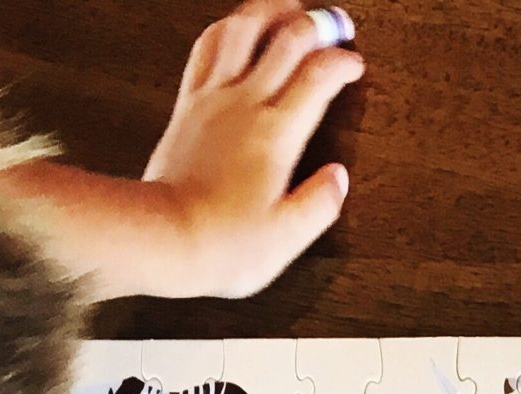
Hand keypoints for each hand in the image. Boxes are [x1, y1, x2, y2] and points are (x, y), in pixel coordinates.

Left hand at [139, 0, 364, 297]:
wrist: (165, 236)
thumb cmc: (224, 243)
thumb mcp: (288, 236)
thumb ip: (320, 202)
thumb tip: (339, 177)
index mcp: (277, 134)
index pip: (318, 77)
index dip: (342, 63)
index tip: (355, 65)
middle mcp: (245, 104)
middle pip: (286, 40)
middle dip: (318, 24)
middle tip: (337, 23)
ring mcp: (213, 98)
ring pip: (243, 29)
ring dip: (271, 9)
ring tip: (291, 6)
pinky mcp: (189, 103)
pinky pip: (207, 47)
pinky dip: (227, 27)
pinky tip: (238, 26)